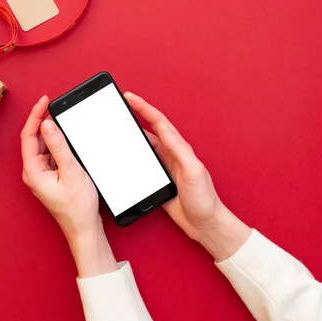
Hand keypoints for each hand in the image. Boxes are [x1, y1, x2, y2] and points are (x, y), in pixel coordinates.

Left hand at [21, 95, 117, 276]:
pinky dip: (56, 144)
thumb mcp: (71, 171)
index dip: (35, 115)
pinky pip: (50, 155)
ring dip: (51, 132)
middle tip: (54, 105)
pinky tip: (66, 138)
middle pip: (33, 139)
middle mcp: (33, 172)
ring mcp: (41, 175)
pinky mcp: (49, 177)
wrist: (83, 228)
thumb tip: (48, 125)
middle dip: (42, 120)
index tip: (44, 101)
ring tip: (62, 118)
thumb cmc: (77, 207)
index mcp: (33, 171)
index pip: (28, 135)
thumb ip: (59, 146)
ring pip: (42, 146)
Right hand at [125, 92, 250, 260]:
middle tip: (119, 105)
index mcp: (179, 148)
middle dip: (135, 115)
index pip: (158, 122)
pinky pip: (142, 163)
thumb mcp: (193, 171)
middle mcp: (171, 154)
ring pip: (144, 145)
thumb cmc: (204, 199)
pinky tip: (122, 156)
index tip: (129, 97)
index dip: (143, 108)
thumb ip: (180, 151)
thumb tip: (165, 131)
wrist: (204, 223)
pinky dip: (131, 155)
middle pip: (149, 129)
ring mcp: (164, 166)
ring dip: (131, 134)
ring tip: (117, 125)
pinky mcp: (158, 180)